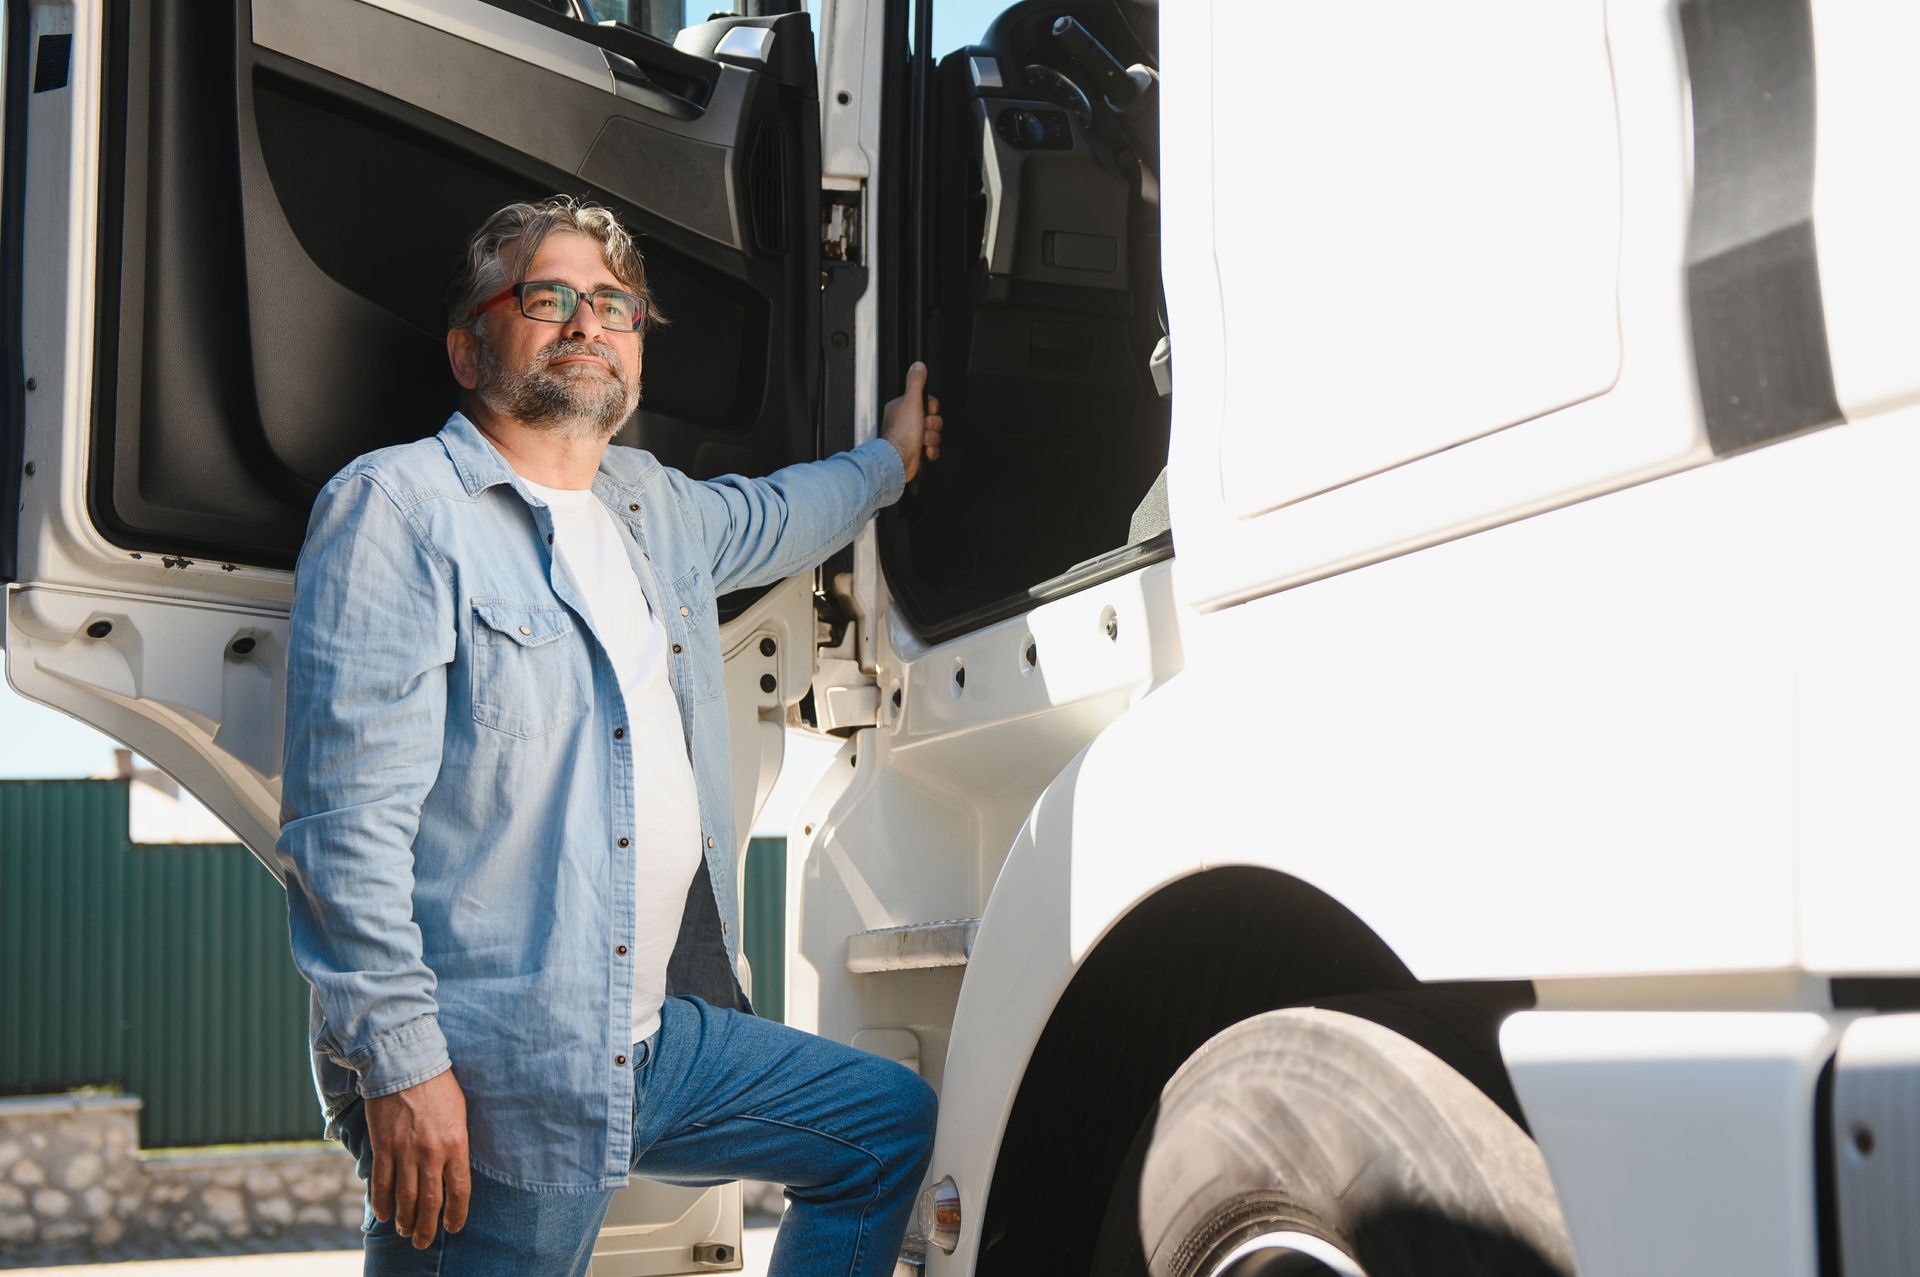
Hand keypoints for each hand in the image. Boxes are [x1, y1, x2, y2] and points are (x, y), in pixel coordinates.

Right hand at [364, 1068, 470, 1247]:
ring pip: (406, 1198)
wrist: (405, 1063)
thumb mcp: (460, 1112)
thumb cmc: (438, 1084)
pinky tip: (384, 1215)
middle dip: (428, 1227)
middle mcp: (431, 1153)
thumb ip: (457, 1143)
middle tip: (424, 1242)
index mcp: (456, 1144)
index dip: (457, 1214)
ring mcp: (405, 1152)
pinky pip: (381, 1183)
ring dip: (406, 1220)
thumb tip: (455, 1169)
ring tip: (407, 1232)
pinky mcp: (383, 1147)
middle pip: (431, 1202)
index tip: (454, 1227)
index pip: (460, 1190)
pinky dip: (382, 1202)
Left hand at [881, 362, 943, 482]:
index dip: (932, 408)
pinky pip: (932, 448)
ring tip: (922, 441)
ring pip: (934, 434)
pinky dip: (931, 450)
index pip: (927, 402)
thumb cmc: (902, 434)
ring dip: (932, 439)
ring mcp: (910, 437)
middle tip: (923, 427)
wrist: (899, 460)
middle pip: (932, 418)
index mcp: (902, 408)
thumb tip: (918, 366)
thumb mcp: (911, 401)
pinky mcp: (916, 450)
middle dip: (932, 425)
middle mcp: (905, 422)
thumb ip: (916, 382)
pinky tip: (924, 450)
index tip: (927, 411)